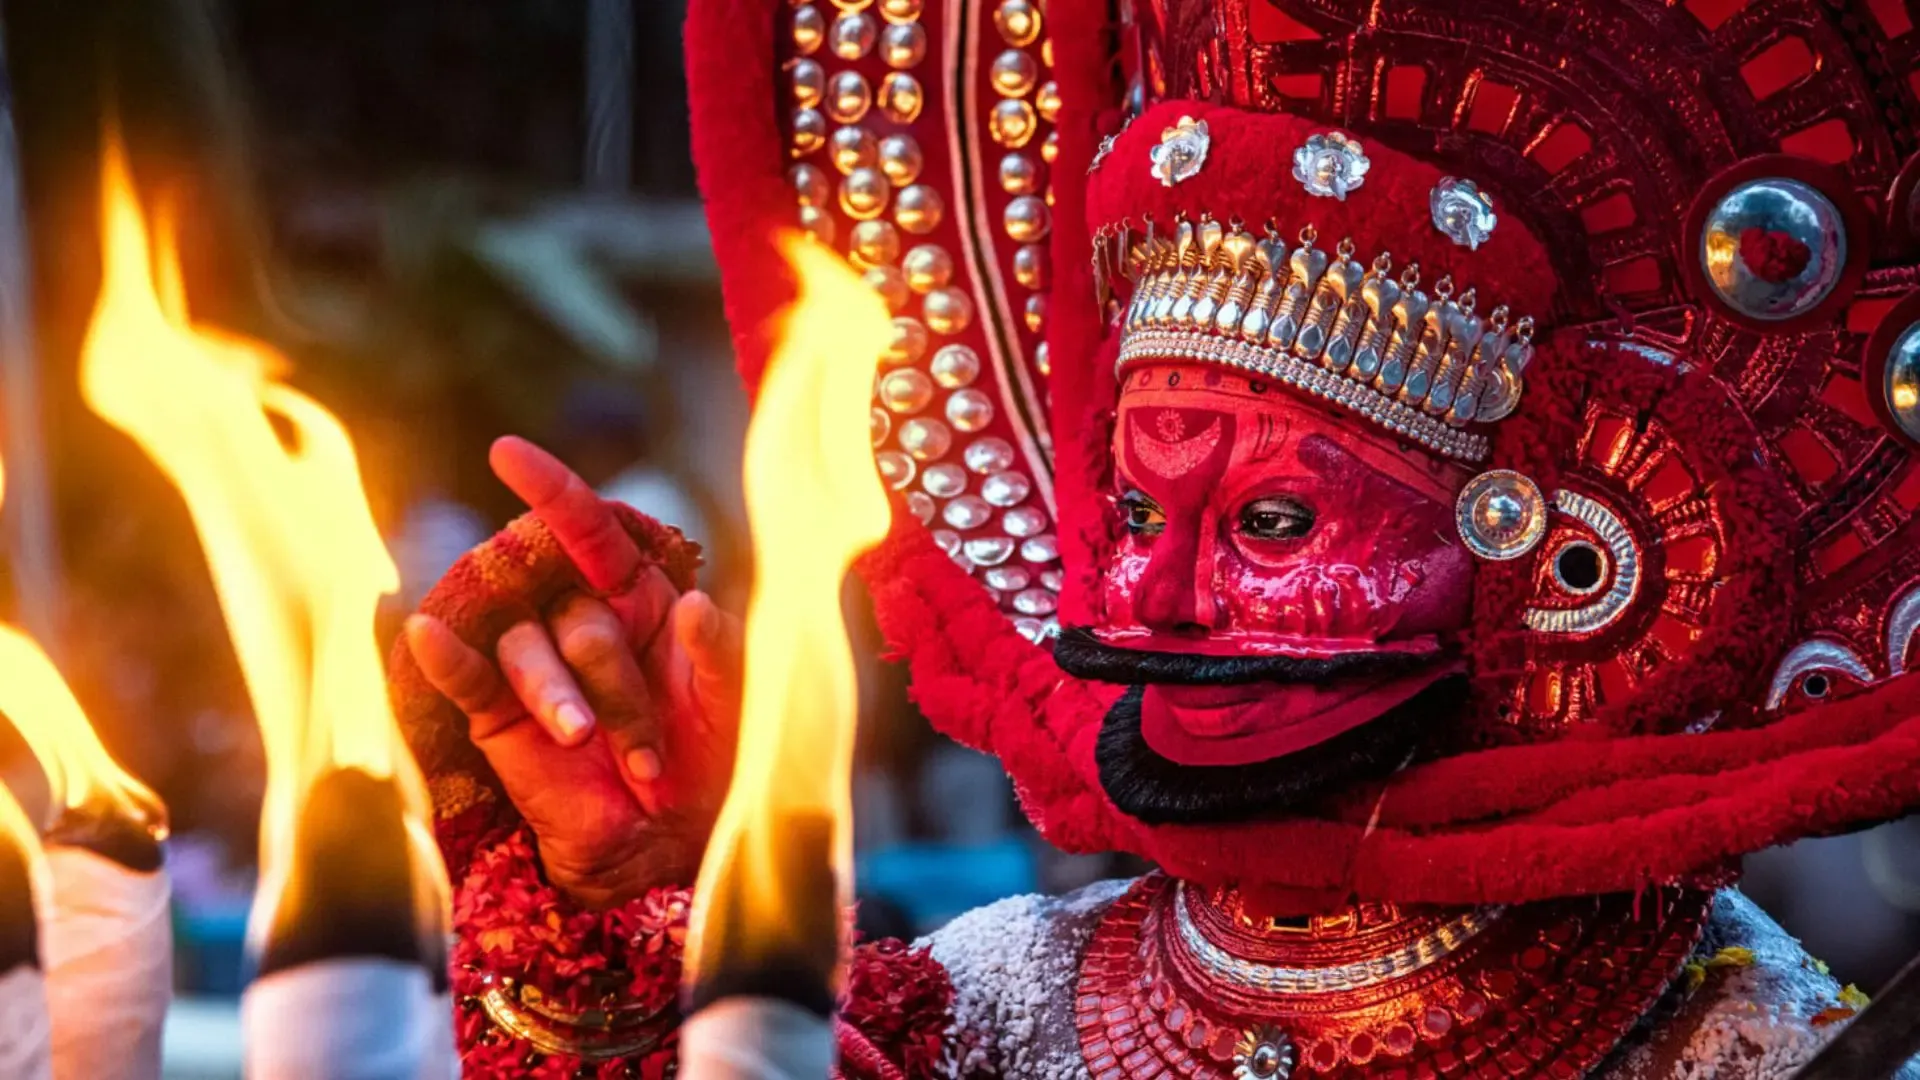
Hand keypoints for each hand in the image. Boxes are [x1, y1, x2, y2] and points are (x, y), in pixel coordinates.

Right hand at [405, 437, 740, 906]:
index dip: (551, 489)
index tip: (507, 452)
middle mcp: (579, 617)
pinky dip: (444, 655)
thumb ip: (717, 650)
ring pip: (529, 648)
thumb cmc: (706, 758)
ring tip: (593, 748)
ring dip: (564, 701)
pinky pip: (466, 674)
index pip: (588, 529)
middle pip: (574, 610)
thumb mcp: (728, 700)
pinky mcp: (497, 715)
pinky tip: (423, 635)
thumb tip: (694, 604)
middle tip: (648, 750)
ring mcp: (535, 664)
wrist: (666, 843)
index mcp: (636, 596)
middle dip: (613, 680)